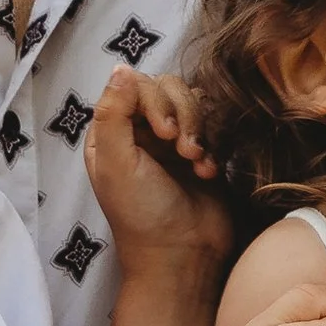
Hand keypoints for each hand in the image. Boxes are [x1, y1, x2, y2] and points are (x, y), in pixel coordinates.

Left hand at [85, 65, 233, 281]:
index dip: (154, 101)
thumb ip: (113, 113)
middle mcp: (140, 132)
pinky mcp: (201, 152)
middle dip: (182, 114)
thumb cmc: (141, 216)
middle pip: (167, 88)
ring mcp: (172, 142)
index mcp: (111, 132)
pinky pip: (212, 125)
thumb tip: (121, 67)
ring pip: (193, 102)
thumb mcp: (117, 164)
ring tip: (197, 163)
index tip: (164, 134)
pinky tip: (208, 172)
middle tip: (184, 152)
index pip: (135, 86)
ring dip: (199, 129)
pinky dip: (213, 145)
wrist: (183, 257)